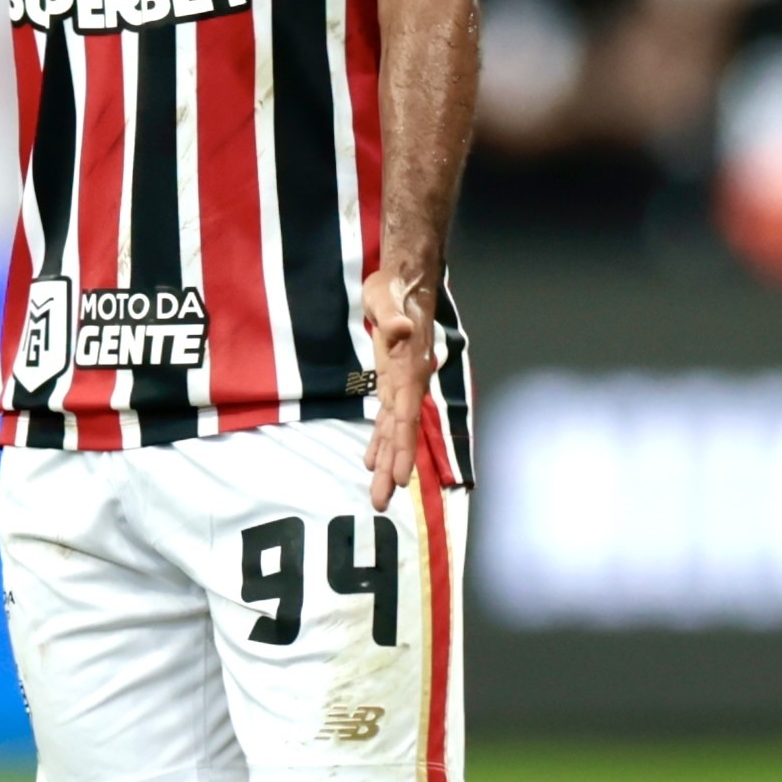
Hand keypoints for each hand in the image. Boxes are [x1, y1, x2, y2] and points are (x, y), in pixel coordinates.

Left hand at [360, 266, 439, 509]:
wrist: (404, 280)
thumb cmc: (395, 289)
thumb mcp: (388, 298)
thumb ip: (394, 317)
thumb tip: (402, 330)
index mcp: (408, 371)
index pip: (406, 417)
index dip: (402, 449)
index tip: (400, 478)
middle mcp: (408, 384)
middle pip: (400, 433)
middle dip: (392, 467)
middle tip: (382, 501)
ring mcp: (399, 384)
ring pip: (393, 431)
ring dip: (386, 461)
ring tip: (380, 492)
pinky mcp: (390, 380)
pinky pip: (387, 418)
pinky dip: (380, 440)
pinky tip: (372, 461)